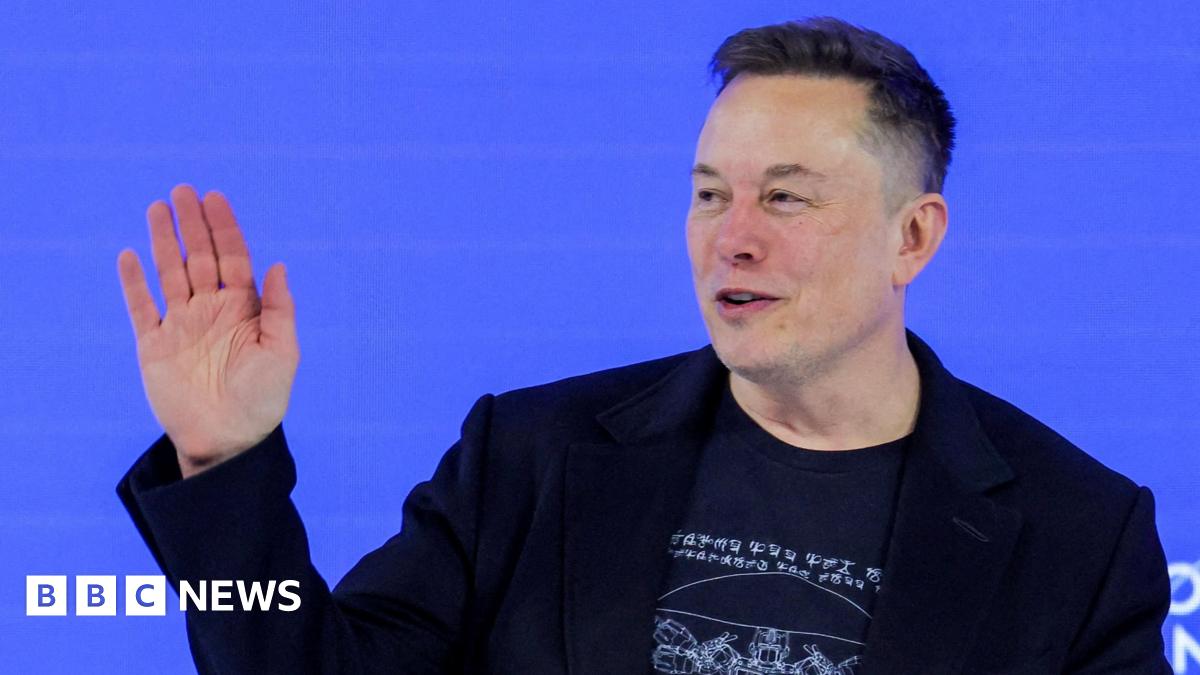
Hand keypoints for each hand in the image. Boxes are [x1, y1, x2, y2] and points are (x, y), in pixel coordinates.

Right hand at [117, 185, 298, 477]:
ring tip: (158, 208)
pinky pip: (142, 308)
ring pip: (170, 273)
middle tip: (184, 190)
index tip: (215, 198)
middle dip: (193, 224)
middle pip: (200, 257)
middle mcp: (211, 311)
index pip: (233, 258)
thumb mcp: (282, 353)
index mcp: (244, 310)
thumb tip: (277, 265)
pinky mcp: (155, 346)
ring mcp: (182, 326)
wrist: (228, 442)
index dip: (225, 228)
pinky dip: (134, 283)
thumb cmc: (263, 400)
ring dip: (164, 241)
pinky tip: (129, 255)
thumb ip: (279, 309)